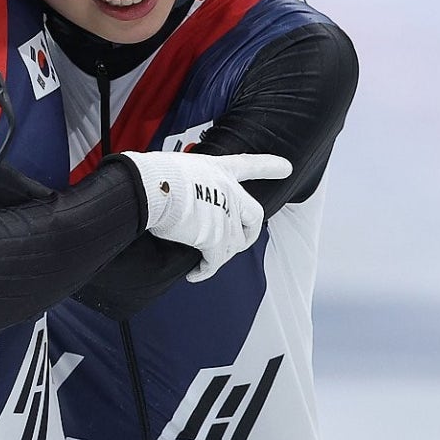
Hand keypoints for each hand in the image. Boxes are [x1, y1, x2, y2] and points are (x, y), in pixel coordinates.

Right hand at [119, 151, 292, 280]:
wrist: (152, 187)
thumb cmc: (156, 176)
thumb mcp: (179, 169)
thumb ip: (190, 184)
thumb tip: (179, 204)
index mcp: (218, 170)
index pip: (248, 165)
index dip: (268, 166)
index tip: (287, 168)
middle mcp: (229, 192)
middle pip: (254, 217)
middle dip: (250, 234)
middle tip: (239, 245)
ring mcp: (226, 215)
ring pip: (233, 244)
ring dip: (217, 255)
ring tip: (201, 259)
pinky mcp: (215, 238)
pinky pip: (215, 262)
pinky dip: (205, 271)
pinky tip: (195, 274)